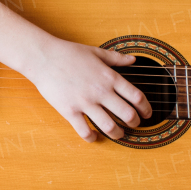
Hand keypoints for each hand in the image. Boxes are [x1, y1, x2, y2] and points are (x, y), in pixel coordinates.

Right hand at [27, 41, 151, 140]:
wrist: (43, 57)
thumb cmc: (68, 53)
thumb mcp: (96, 52)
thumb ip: (116, 58)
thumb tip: (133, 60)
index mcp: (109, 77)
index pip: (137, 97)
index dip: (146, 109)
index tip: (147, 114)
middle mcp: (100, 91)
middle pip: (128, 115)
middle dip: (135, 123)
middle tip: (134, 125)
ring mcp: (85, 102)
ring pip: (110, 126)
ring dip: (118, 134)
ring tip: (118, 134)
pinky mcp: (70, 111)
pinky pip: (84, 131)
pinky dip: (92, 138)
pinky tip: (93, 136)